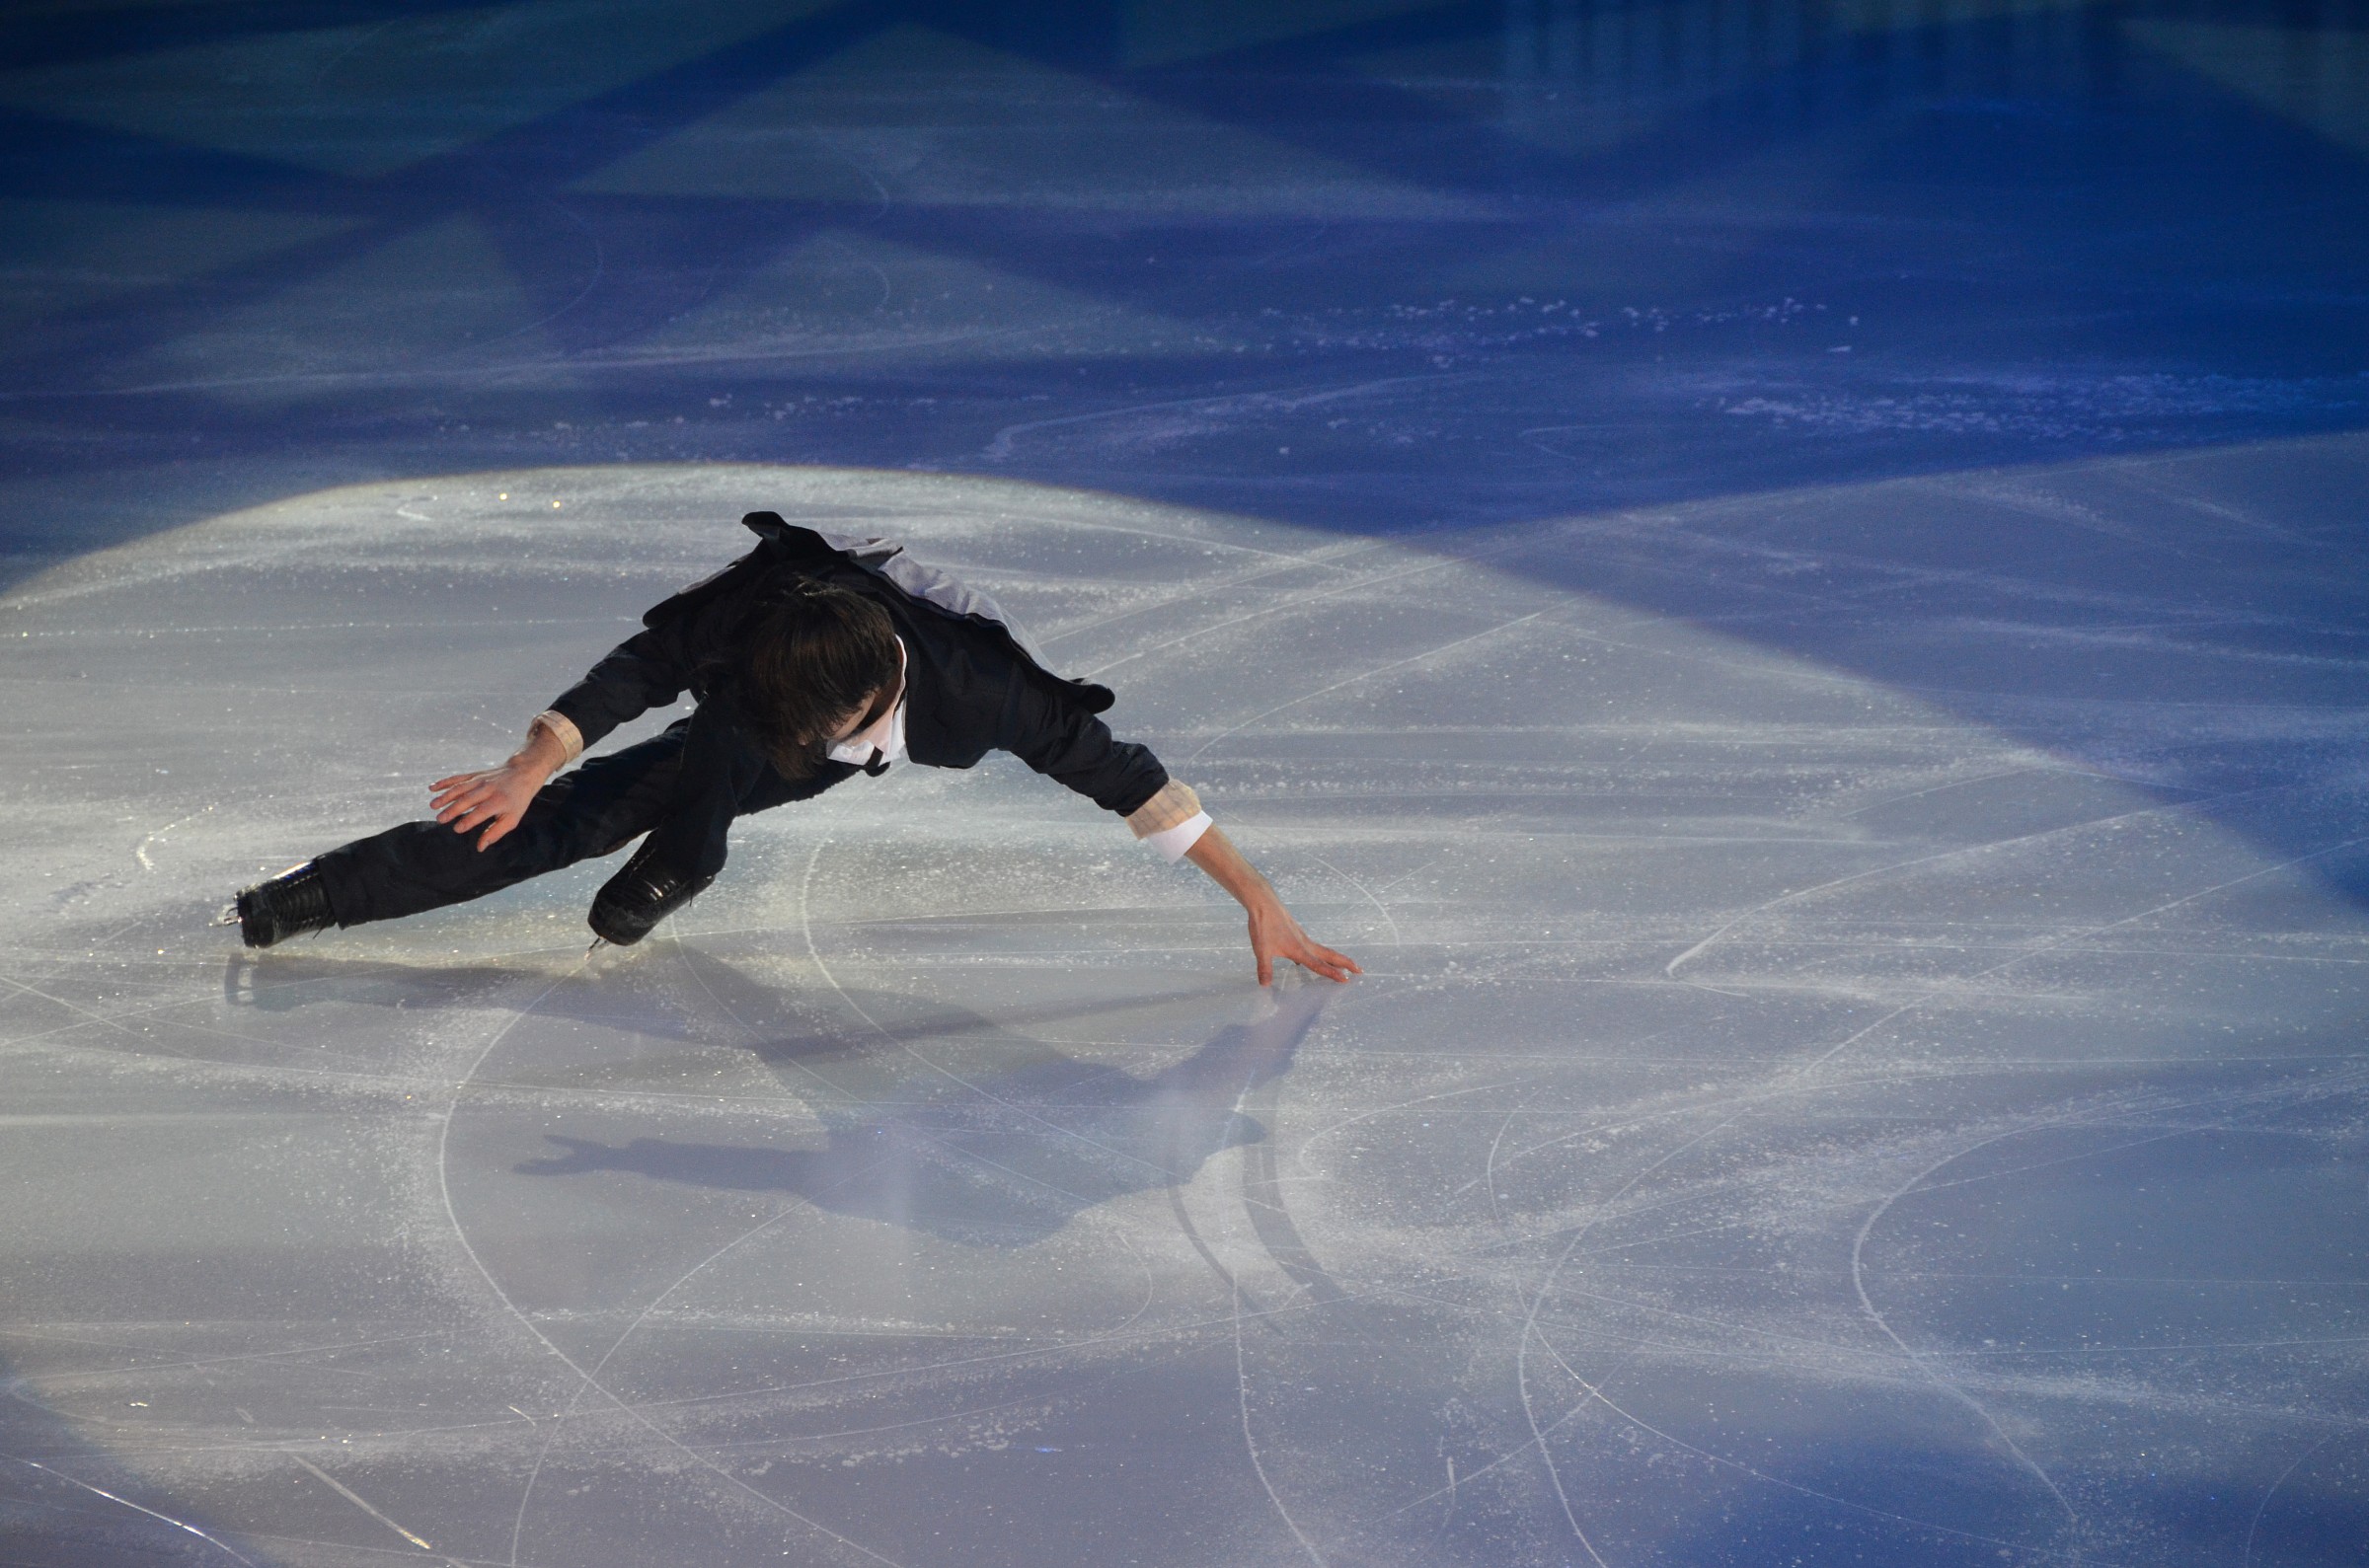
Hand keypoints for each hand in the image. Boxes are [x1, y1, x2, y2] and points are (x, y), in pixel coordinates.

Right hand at [429, 755, 549, 850]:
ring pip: (460, 788)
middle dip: (453, 809)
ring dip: (445, 796)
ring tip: (433, 805)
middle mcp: (488, 789)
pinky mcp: (474, 775)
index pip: (481, 812)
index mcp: (499, 801)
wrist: (522, 774)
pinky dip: (444, 782)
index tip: (456, 829)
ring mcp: (480, 780)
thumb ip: (496, 833)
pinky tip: (432, 788)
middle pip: (468, 799)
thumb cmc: (516, 801)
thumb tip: (480, 847)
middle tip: (440, 819)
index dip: (469, 820)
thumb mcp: (512, 818)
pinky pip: (457, 778)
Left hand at [1184, 824, 1361, 985]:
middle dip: (1345, 963)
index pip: (1319, 965)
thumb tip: (1265, 985)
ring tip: (1344, 965)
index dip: (1332, 973)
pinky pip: (1313, 946)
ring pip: (1323, 950)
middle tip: (1360, 970)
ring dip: (1335, 958)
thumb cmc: (1263, 926)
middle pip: (1329, 955)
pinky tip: (1311, 957)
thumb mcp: (1262, 950)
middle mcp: (1304, 943)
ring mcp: (1302, 936)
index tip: (1346, 980)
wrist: (1263, 902)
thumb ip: (1265, 968)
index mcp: (1299, 949)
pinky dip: (1319, 953)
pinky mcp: (1296, 932)